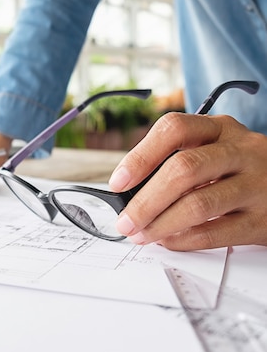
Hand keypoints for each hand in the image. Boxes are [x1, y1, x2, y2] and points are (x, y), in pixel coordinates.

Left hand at [109, 112, 266, 250]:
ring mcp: (257, 184)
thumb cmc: (242, 170)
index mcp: (221, 129)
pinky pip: (216, 233)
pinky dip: (184, 240)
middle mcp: (242, 151)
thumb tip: (131, 193)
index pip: (173, 129)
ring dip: (160, 224)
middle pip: (183, 169)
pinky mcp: (264, 219)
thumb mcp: (216, 151)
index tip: (118, 182)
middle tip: (125, 220)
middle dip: (145, 200)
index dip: (140, 156)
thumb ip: (180, 162)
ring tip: (140, 234)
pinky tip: (168, 241)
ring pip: (198, 204)